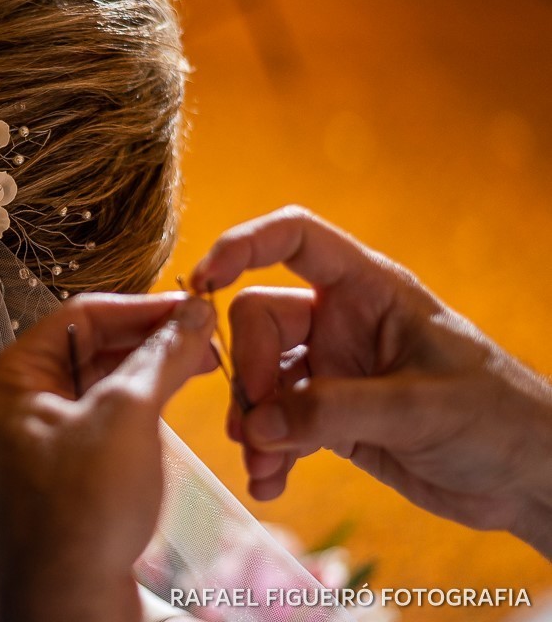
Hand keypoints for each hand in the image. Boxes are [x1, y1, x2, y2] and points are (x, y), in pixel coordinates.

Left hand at [0, 293, 215, 621]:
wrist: (71, 604)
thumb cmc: (80, 514)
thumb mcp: (128, 415)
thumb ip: (162, 355)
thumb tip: (195, 315)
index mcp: (8, 381)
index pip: (78, 317)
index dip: (141, 307)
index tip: (192, 306)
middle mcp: (14, 406)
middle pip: (87, 349)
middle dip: (148, 340)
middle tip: (203, 335)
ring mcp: (38, 442)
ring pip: (99, 385)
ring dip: (149, 372)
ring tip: (199, 363)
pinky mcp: (64, 474)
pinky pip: (103, 422)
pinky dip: (140, 407)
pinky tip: (174, 401)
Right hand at [192, 206, 551, 556]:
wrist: (529, 479)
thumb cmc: (500, 419)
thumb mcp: (421, 407)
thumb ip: (334, 411)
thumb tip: (258, 426)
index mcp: (369, 290)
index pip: (294, 239)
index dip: (243, 244)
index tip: (203, 281)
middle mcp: (341, 322)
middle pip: (258, 320)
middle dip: (248, 371)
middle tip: (261, 424)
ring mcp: (331, 370)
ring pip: (259, 378)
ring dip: (253, 423)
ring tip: (264, 466)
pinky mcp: (329, 419)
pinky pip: (277, 426)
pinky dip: (268, 454)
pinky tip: (271, 484)